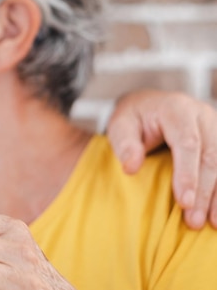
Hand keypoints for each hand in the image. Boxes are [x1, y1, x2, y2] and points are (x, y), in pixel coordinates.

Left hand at [107, 89, 216, 228]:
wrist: (150, 104)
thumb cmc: (134, 119)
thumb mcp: (120, 125)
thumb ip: (124, 144)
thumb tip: (131, 168)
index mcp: (176, 109)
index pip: (187, 143)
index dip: (188, 174)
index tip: (185, 202)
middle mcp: (202, 115)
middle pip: (210, 155)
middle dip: (204, 191)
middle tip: (194, 221)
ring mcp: (216, 126)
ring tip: (213, 223)